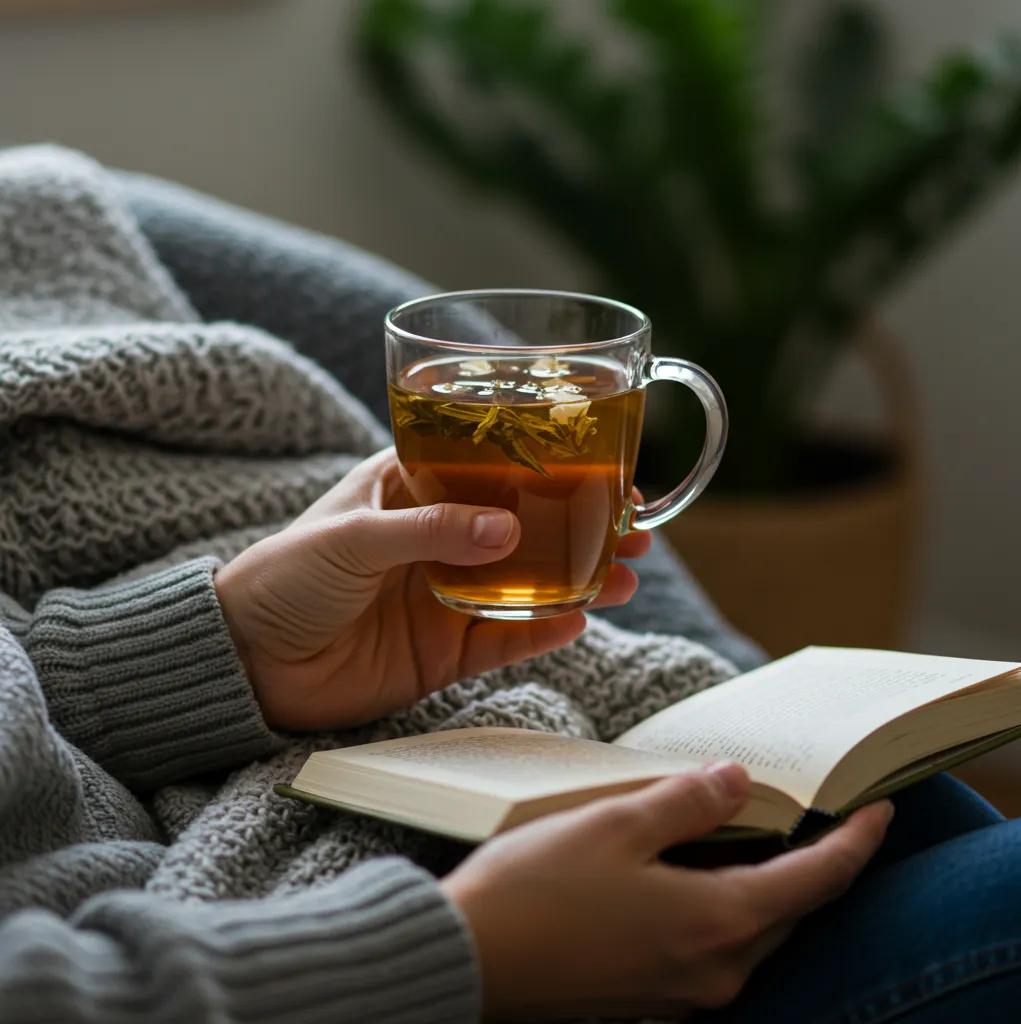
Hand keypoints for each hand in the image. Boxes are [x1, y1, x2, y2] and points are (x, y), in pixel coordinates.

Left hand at [215, 448, 650, 730]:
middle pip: (526, 526)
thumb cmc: (283, 575)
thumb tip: (509, 530)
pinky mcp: (445, 649)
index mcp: (412, 490)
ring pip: (528, 582)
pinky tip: (580, 619)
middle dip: (581, 523)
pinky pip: (506, 638)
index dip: (548, 465)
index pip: (493, 468)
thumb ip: (430, 530)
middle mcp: (439, 538)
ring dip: (578, 578)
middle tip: (635, 525)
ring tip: (626, 574)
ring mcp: (446, 595)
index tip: (602, 466)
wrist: (247, 661)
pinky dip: (543, 630)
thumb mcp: (352, 535)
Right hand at [443, 764, 892, 1020]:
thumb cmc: (536, 891)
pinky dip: (723, 906)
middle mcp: (712, 971)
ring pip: (750, 931)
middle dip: (813, 863)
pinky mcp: (650, 997)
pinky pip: (711, 947)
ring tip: (752, 832)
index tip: (880, 809)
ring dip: (764, 883)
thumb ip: (687, 801)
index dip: (856, 842)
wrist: (468, 961)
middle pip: (788, 911)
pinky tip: (692, 870)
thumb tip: (738, 781)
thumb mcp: (616, 824)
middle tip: (815, 813)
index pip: (816, 881)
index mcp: (716, 924)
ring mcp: (681, 993)